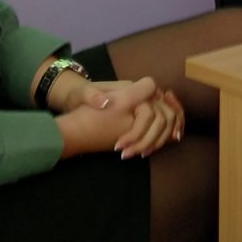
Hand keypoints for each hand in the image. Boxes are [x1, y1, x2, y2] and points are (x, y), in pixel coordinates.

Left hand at [55, 76, 183, 159]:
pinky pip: (159, 126)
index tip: (140, 128)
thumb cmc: (80, 96)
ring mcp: (142, 106)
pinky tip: (150, 150)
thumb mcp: (81, 95)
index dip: (151, 105)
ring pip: (165, 118)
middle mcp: (139, 96)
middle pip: (162, 108)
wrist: (77, 101)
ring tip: (143, 154)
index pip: (150, 87)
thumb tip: (105, 102)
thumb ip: (92, 96)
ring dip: (159, 137)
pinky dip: (160, 137)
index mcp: (127, 87)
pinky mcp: (140, 118)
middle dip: (155, 132)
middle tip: (140, 152)